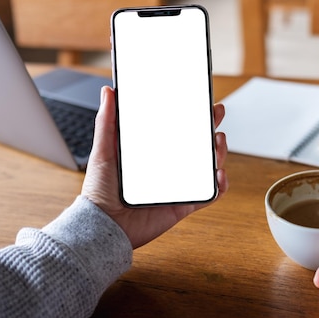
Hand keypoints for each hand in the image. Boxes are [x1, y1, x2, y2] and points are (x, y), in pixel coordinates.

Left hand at [81, 85, 228, 248]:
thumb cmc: (100, 191)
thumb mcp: (103, 150)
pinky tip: (218, 173)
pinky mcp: (183, 205)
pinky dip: (219, 185)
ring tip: (218, 141)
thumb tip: (108, 92)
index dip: (192, 116)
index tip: (200, 101)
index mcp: (152, 153)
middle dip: (211, 128)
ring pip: (207, 167)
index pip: (177, 130)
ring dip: (218, 152)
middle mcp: (168, 168)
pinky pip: (208, 195)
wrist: (104, 225)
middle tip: (216, 113)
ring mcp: (178, 186)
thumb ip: (107, 122)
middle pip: (197, 146)